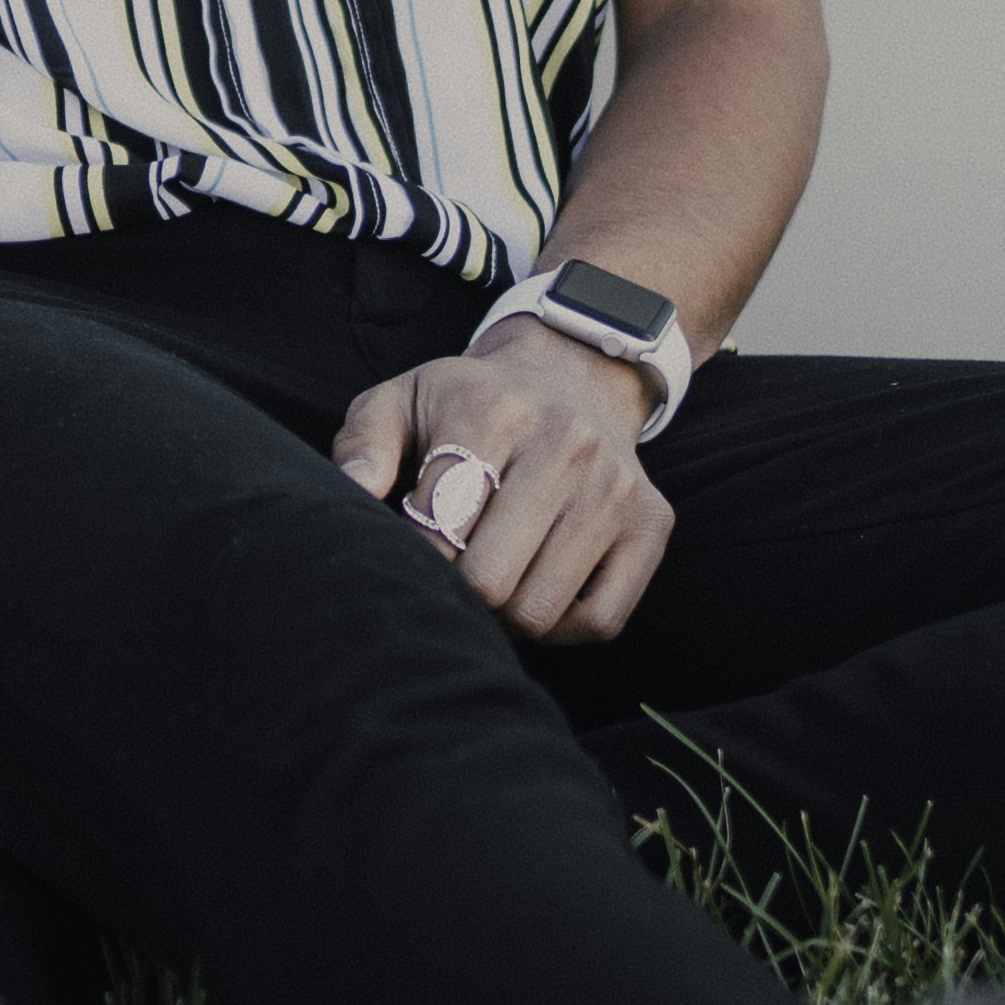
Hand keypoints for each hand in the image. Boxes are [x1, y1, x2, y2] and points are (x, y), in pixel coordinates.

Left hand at [330, 324, 671, 643]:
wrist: (572, 376)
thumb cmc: (470, 404)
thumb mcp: (403, 400)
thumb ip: (363, 445)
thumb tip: (353, 491)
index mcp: (493, 413)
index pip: (439, 529)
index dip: (415, 560)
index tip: (412, 551)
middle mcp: (566, 445)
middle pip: (490, 581)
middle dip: (457, 593)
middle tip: (450, 573)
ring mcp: (615, 488)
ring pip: (542, 610)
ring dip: (504, 615)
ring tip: (490, 579)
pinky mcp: (652, 524)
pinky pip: (601, 621)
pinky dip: (561, 627)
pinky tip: (537, 590)